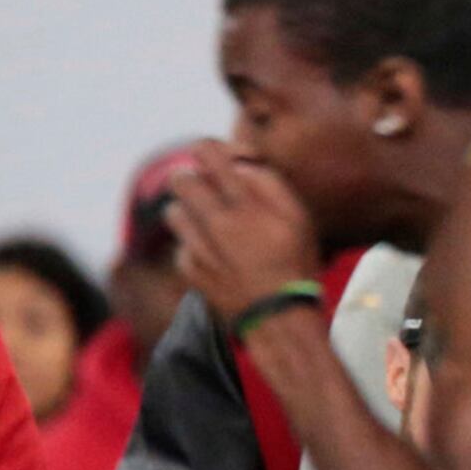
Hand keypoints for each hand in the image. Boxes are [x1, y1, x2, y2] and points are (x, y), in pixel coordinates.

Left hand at [167, 144, 324, 327]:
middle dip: (193, 180)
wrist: (281, 318)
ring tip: (213, 227)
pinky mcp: (189, 268)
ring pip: (173, 211)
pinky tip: (218, 259)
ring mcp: (198, 246)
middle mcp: (215, 220)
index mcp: (243, 202)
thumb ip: (267, 181)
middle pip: (180, 178)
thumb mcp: (298, 216)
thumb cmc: (295, 262)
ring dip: (189, 213)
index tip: (220, 164)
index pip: (205, 151)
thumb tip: (236, 166)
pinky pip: (181, 245)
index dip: (210, 151)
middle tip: (211, 194)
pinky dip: (195, 248)